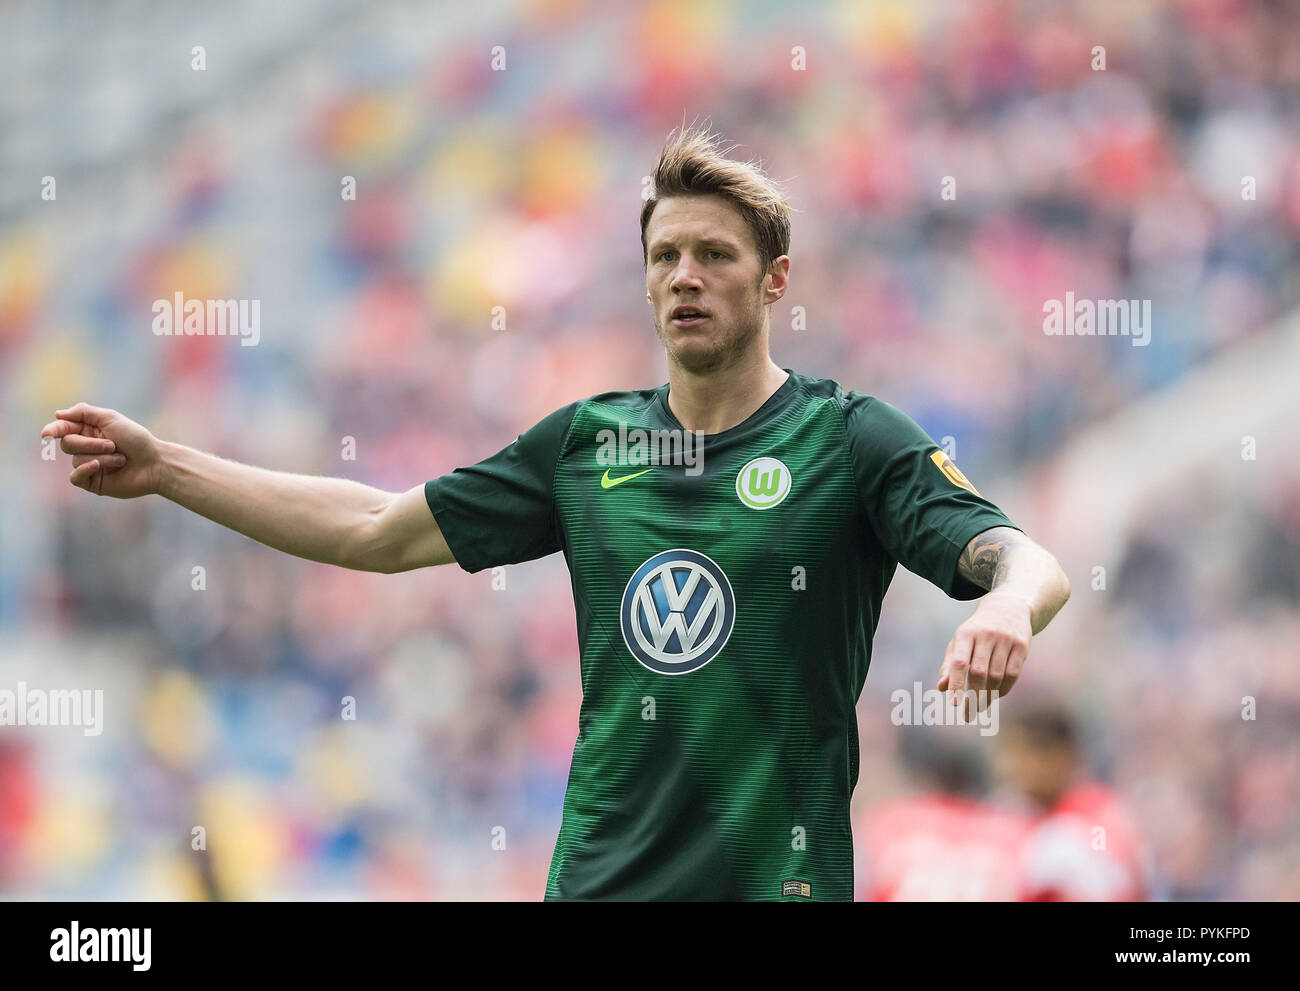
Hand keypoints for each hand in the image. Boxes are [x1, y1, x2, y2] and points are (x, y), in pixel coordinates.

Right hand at [40, 402, 163, 498]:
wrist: (155, 464)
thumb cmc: (137, 439)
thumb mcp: (111, 419)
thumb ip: (85, 412)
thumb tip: (57, 414)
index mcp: (89, 430)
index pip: (63, 429)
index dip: (54, 430)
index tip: (48, 433)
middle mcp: (86, 447)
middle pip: (68, 444)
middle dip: (90, 444)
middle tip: (113, 445)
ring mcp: (89, 465)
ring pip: (76, 460)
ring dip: (101, 457)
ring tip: (121, 459)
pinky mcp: (92, 482)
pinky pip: (75, 477)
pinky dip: (84, 470)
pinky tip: (98, 467)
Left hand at [936, 589, 1032, 717]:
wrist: (1008, 608)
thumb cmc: (977, 630)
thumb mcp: (960, 641)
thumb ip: (950, 664)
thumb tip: (942, 688)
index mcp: (966, 634)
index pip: (959, 662)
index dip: (956, 683)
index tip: (954, 703)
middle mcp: (986, 635)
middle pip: (979, 672)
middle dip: (973, 696)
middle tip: (968, 713)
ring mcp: (1006, 640)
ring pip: (996, 676)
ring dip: (988, 695)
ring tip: (980, 706)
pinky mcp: (1022, 646)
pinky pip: (1013, 674)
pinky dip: (1003, 689)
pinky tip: (996, 696)